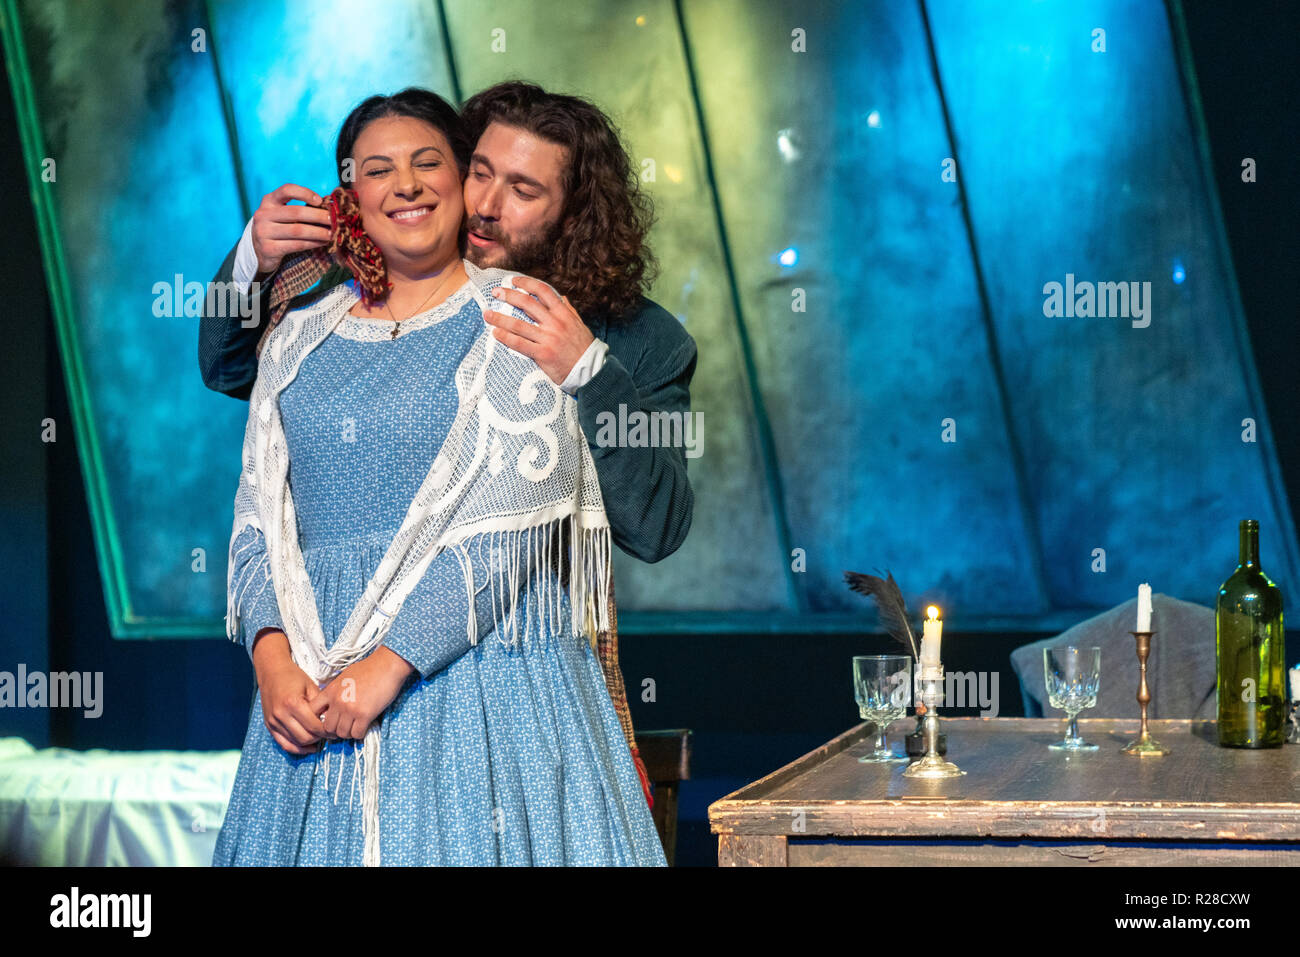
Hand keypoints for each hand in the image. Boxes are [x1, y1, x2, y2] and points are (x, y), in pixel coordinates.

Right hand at [251, 183, 332, 275]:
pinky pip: (296, 245)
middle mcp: (263, 214)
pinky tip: (323, 242)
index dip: (305, 193)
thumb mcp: (282, 214)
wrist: (257, 251)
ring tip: (332, 233)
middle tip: (335, 220)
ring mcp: (264, 232)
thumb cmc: (277, 228)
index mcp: (269, 201)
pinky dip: (313, 243)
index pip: (287, 190)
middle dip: (319, 216)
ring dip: (319, 232)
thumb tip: (329, 208)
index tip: (320, 201)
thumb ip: (299, 209)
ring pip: (298, 230)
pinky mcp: (268, 248)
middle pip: (297, 212)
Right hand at [251, 630, 332, 755]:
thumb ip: (320, 704)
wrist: (272, 671)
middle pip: (305, 737)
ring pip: (295, 743)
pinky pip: (283, 744)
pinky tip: (309, 747)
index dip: (327, 731)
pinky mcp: (269, 726)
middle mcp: (280, 715)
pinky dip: (297, 748)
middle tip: (330, 735)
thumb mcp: (311, 686)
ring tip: (321, 739)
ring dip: (310, 743)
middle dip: (320, 738)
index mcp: (292, 703)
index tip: (335, 730)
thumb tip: (332, 720)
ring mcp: (273, 722)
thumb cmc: (293, 676)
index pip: (314, 726)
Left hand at [309, 647, 415, 741]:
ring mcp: (350, 709)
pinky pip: (357, 734)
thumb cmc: (369, 668)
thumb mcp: (344, 677)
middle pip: (328, 728)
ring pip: (342, 733)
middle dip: (335, 730)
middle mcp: (337, 701)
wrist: (387, 664)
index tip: (328, 720)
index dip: (318, 719)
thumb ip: (335, 691)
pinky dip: (360, 733)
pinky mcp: (365, 714)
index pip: (312, 711)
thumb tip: (331, 705)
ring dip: (349, 733)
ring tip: (355, 726)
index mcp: (330, 690)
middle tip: (344, 727)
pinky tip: (365, 726)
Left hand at [482, 276, 594, 384]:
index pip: (543, 291)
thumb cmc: (584, 348)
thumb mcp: (580, 325)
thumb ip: (570, 311)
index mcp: (564, 313)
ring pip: (519, 324)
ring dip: (500, 318)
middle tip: (496, 292)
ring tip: (487, 314)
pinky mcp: (542, 354)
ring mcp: (548, 338)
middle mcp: (555, 323)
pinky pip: (520, 344)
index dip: (526, 283)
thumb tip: (563, 298)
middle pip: (527, 303)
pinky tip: (496, 333)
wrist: (590, 371)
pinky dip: (506, 337)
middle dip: (508, 295)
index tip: (514, 281)